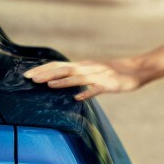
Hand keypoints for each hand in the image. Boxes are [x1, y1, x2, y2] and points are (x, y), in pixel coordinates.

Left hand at [22, 57, 147, 101]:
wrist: (135, 69)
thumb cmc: (111, 72)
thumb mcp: (90, 72)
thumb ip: (76, 74)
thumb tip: (57, 78)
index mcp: (81, 65)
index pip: (57, 65)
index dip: (42, 69)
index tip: (27, 74)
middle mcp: (87, 68)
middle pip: (63, 70)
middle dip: (46, 74)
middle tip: (30, 79)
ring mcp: (97, 76)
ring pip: (77, 78)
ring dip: (62, 82)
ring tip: (48, 85)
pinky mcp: (109, 84)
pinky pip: (96, 90)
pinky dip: (87, 93)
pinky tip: (78, 98)